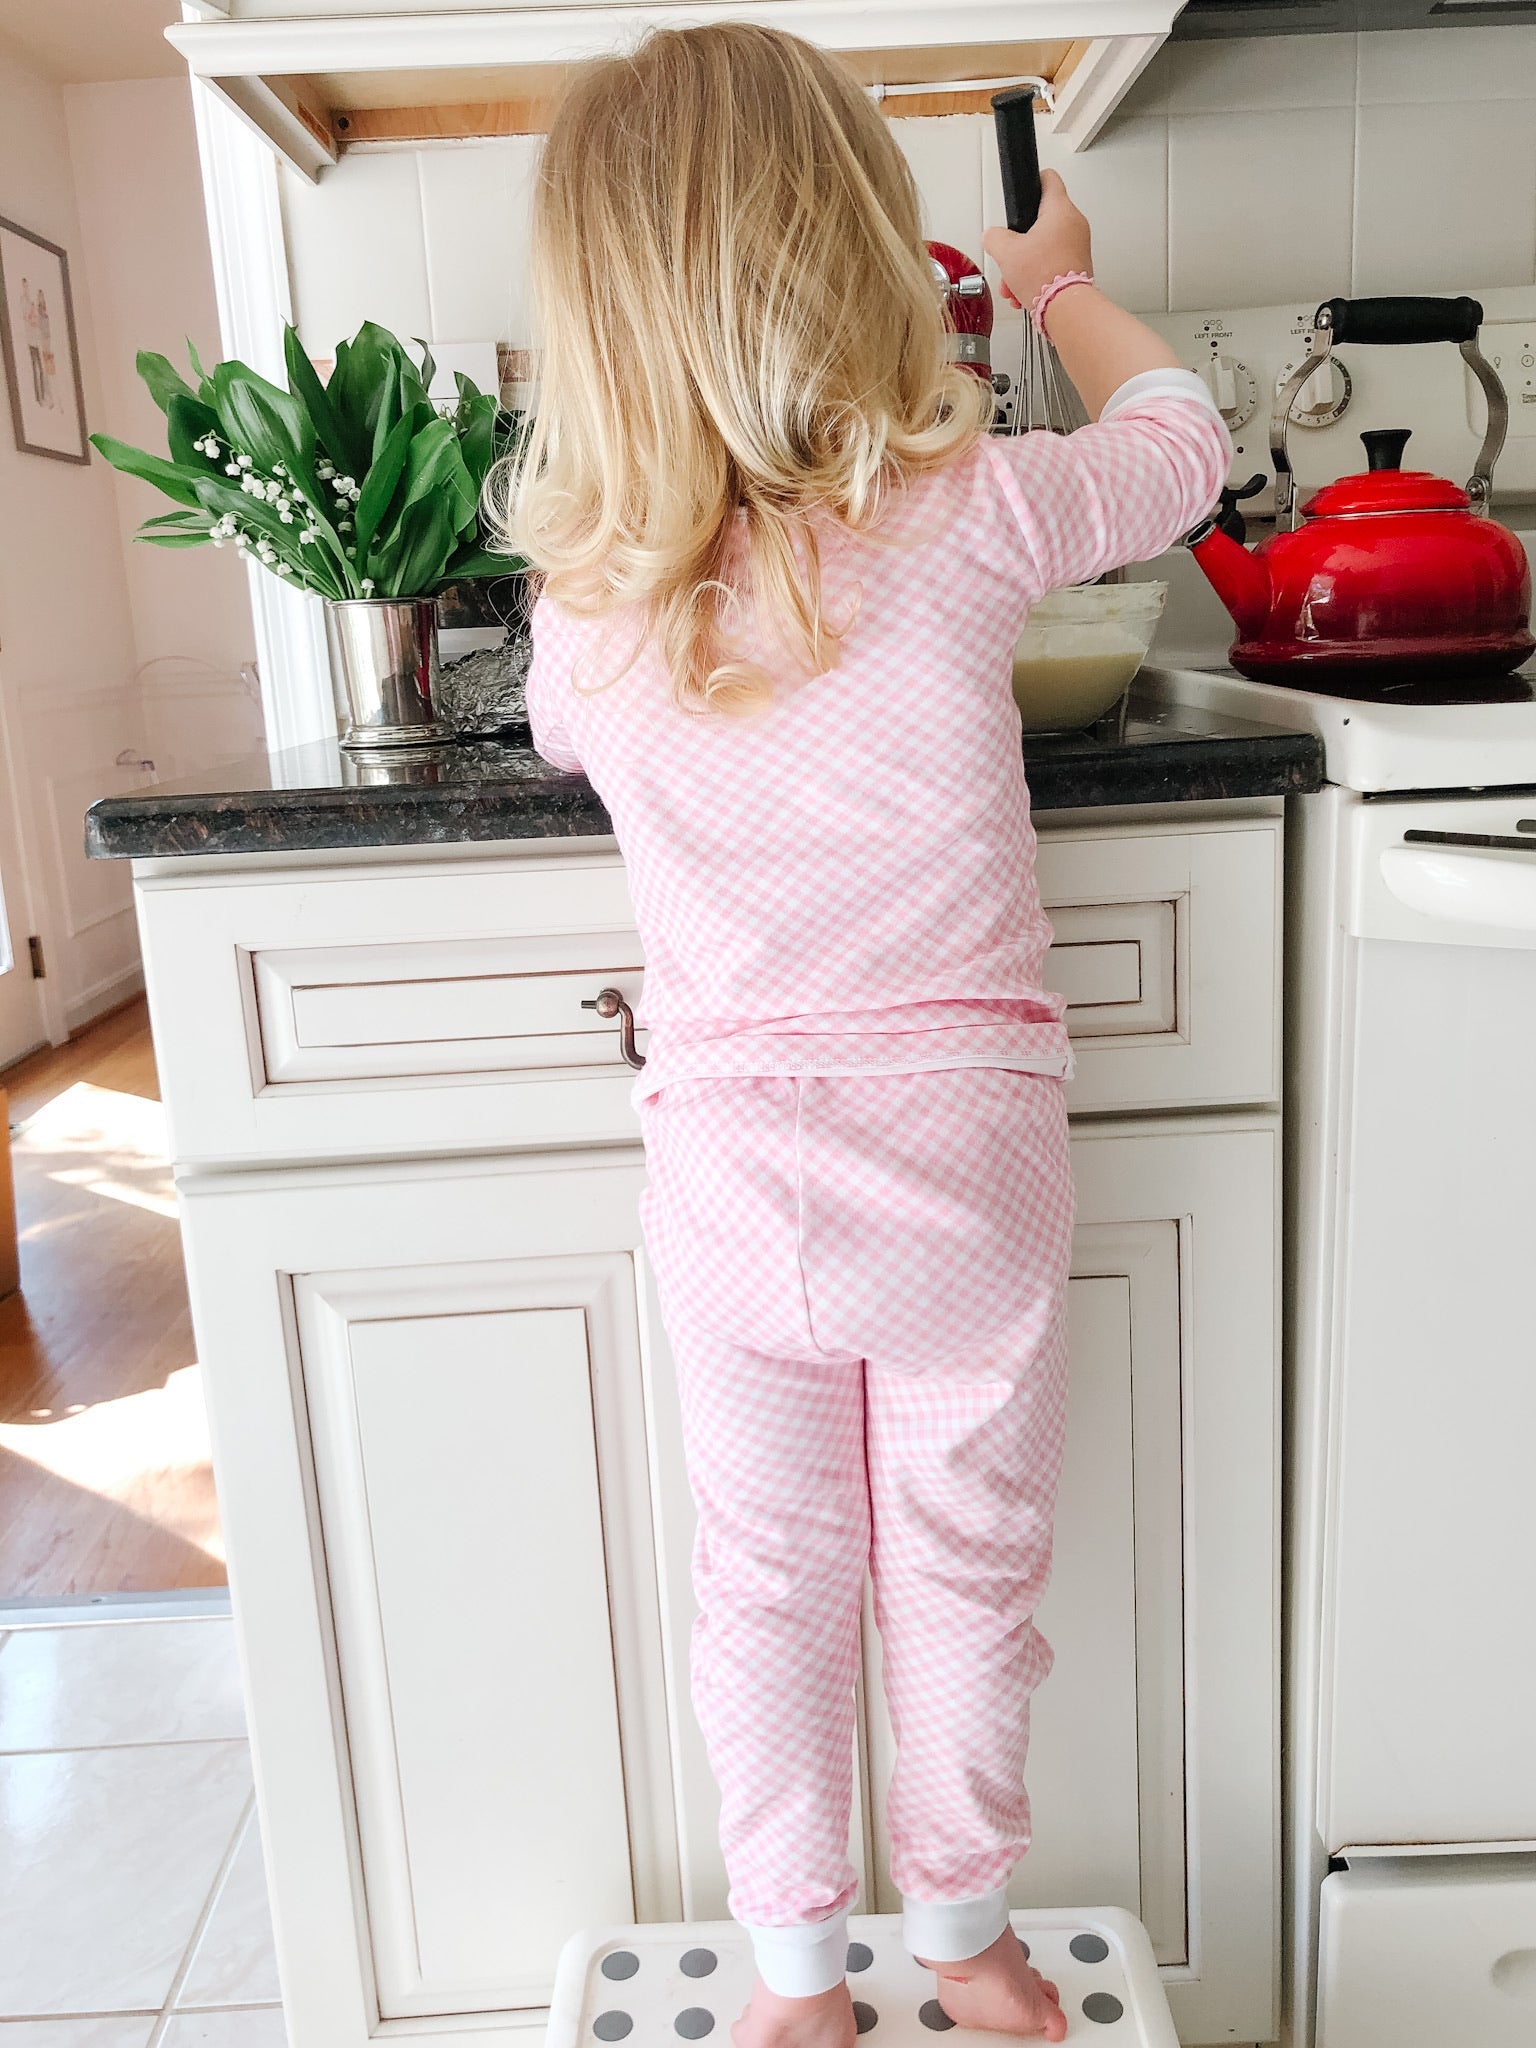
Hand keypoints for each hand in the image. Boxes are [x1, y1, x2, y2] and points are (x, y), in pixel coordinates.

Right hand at [982, 171, 1092, 312]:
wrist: (1066, 310)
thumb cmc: (1045, 277)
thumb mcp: (1005, 252)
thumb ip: (994, 237)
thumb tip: (992, 237)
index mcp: (1059, 210)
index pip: (1048, 179)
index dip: (1033, 180)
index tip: (1026, 187)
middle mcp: (1074, 224)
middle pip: (1041, 221)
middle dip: (1020, 241)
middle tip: (1011, 251)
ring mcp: (1078, 246)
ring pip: (1044, 247)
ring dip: (1025, 263)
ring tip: (1014, 280)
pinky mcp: (1078, 267)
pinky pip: (1052, 265)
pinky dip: (1036, 276)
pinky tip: (1024, 291)